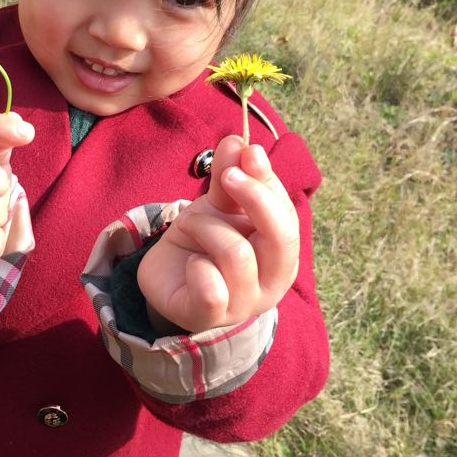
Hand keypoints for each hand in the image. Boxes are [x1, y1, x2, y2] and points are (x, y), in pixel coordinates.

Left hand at [136, 135, 299, 333]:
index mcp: (282, 252)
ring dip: (204, 226)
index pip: (287, 214)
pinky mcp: (210, 316)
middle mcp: (272, 281)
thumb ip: (230, 175)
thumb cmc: (204, 240)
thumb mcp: (217, 204)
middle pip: (281, 237)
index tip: (247, 152)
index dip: (268, 181)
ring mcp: (244, 304)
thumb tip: (238, 140)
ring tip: (189, 224)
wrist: (168, 278)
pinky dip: (195, 266)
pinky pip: (210, 287)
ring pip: (237, 253)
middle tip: (225, 175)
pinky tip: (190, 263)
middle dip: (254, 197)